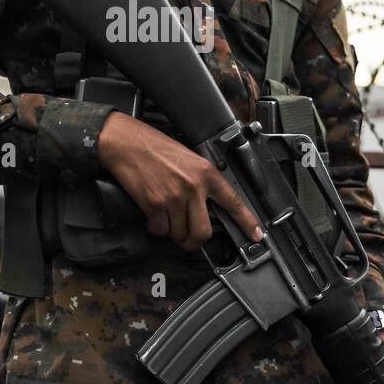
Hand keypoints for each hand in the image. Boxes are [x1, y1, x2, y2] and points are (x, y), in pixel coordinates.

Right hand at [97, 111, 261, 249]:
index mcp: (206, 172)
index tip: (257, 235)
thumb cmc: (153, 147)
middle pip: (203, 232)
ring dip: (171, 230)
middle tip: (188, 238)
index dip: (247, 222)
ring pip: (179, 234)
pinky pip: (160, 230)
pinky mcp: (155, 205)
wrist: (126, 142)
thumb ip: (200, 181)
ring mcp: (174, 197)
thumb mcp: (188, 158)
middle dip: (194, 240)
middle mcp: (193, 186)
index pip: (233, 201)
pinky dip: (155, 226)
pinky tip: (152, 211)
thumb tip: (205, 207)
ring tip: (164, 213)